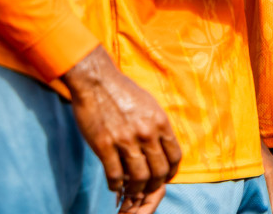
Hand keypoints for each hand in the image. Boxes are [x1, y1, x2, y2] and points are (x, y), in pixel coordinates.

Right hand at [62, 46, 182, 211]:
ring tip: (132, 190)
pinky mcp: (104, 145)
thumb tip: (162, 147)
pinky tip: (115, 185)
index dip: (172, 171)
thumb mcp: (150, 105)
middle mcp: (147, 133)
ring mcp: (126, 140)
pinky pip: (115, 175)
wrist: (97, 82)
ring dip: (136, 189)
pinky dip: (116, 185)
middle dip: (155, 184)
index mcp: (160, 122)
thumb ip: (157, 126)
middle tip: (148, 188)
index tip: (166, 177)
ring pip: (139, 177)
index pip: (175, 156)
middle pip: (159, 170)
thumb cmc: (123, 92)